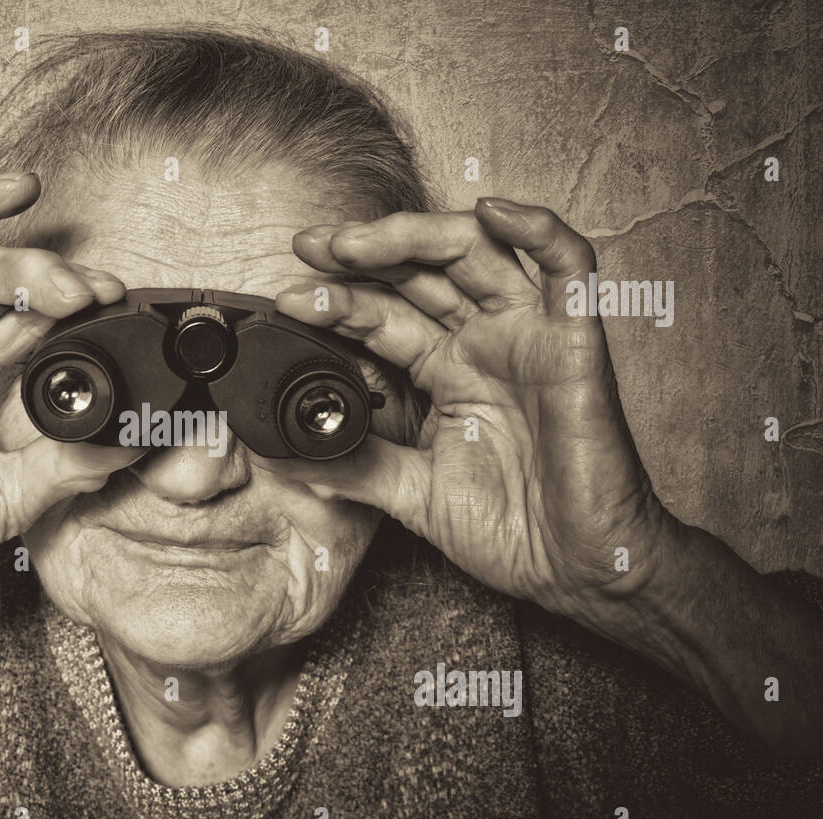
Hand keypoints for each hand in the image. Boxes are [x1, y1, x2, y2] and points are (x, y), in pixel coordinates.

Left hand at [267, 199, 671, 635]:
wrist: (576, 568)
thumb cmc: (510, 530)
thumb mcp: (410, 493)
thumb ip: (352, 465)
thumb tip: (280, 452)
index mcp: (446, 371)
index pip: (384, 317)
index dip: (337, 300)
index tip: (288, 299)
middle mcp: (484, 344)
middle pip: (420, 272)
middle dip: (362, 253)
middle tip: (309, 248)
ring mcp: (528, 337)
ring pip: (476, 253)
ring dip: (414, 235)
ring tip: (356, 240)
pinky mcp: (575, 343)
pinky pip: (570, 267)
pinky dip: (537, 229)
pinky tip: (494, 212)